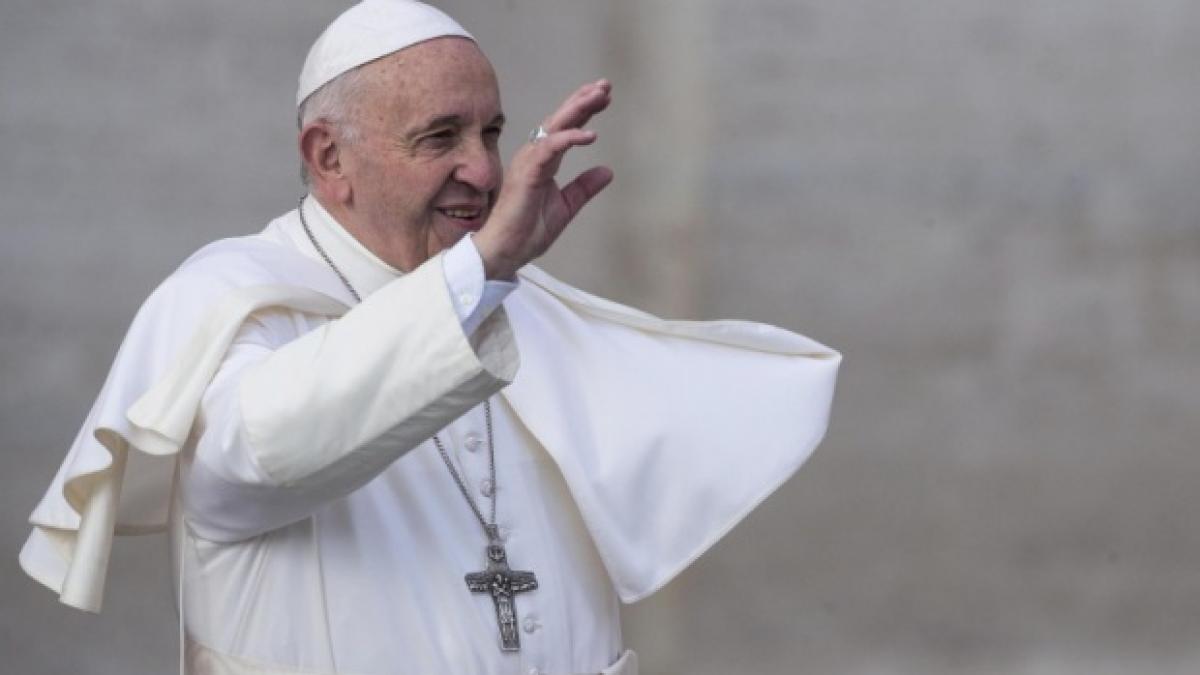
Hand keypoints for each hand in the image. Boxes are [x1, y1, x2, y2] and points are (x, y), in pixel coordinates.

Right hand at [473, 79, 613, 279]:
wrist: (506, 252)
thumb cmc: (526, 231)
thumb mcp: (565, 207)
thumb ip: (583, 188)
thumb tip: (607, 171)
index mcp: (543, 162)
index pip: (565, 129)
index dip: (584, 111)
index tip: (604, 97)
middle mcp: (534, 156)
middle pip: (560, 120)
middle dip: (583, 100)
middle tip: (605, 85)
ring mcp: (528, 162)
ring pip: (554, 127)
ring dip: (577, 110)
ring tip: (599, 96)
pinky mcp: (526, 173)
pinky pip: (549, 149)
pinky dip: (569, 139)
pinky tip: (590, 134)